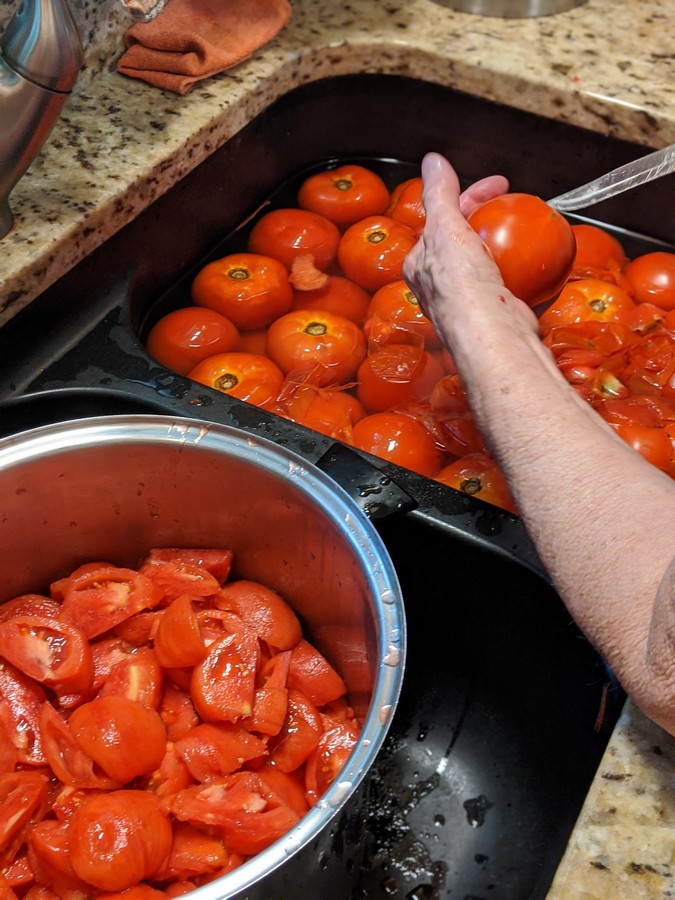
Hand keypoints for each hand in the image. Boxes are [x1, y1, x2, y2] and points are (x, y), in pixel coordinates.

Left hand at [403, 152, 538, 338]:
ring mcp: (472, 303)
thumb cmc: (461, 285)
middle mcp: (442, 287)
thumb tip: (432, 160)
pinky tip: (548, 260)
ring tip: (534, 228)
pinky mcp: (500, 315)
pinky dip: (534, 273)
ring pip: (492, 264)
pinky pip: (518, 288)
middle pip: (467, 240)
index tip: (499, 183)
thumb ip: (439, 194)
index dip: (469, 195)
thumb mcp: (444, 229)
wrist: (493, 336)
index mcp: (422, 266)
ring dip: (513, 245)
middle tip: (517, 201)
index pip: (443, 219)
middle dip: (493, 218)